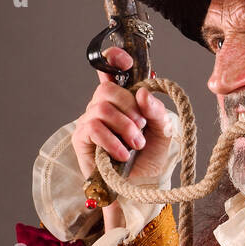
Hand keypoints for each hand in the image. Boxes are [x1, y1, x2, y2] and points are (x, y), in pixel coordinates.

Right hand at [70, 46, 174, 184]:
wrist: (142, 185)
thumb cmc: (150, 157)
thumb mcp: (162, 131)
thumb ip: (156, 111)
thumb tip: (142, 94)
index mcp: (123, 98)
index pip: (110, 69)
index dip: (114, 59)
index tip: (126, 63)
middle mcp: (103, 106)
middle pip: (107, 89)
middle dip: (129, 108)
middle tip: (142, 128)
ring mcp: (90, 121)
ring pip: (102, 108)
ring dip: (124, 126)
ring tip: (136, 144)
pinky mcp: (81, 139)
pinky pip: (93, 128)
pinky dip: (112, 140)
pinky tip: (123, 153)